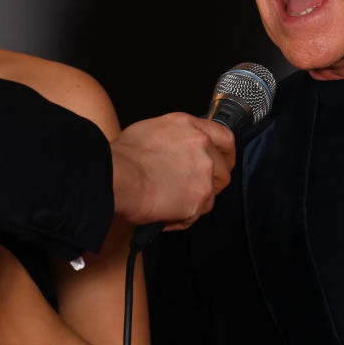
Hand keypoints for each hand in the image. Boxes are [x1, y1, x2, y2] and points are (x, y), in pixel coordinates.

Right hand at [110, 113, 233, 228]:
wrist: (118, 176)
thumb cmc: (123, 156)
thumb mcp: (151, 130)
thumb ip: (174, 138)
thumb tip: (175, 150)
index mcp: (190, 126)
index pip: (224, 138)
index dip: (226, 154)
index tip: (223, 163)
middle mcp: (202, 146)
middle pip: (222, 170)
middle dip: (210, 183)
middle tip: (191, 190)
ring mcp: (204, 173)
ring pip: (210, 195)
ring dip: (194, 202)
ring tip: (169, 203)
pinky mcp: (199, 198)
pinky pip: (195, 214)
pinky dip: (181, 218)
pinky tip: (163, 214)